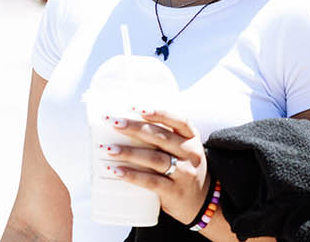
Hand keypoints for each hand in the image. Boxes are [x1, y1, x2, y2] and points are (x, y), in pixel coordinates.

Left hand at [105, 107, 210, 222]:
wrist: (201, 202)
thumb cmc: (183, 169)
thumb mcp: (183, 150)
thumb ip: (163, 138)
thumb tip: (126, 124)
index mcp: (192, 139)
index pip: (179, 121)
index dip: (159, 113)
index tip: (137, 108)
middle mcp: (190, 153)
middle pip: (161, 137)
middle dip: (134, 128)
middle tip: (113, 123)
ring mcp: (184, 173)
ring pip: (154, 158)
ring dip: (129, 152)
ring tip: (109, 149)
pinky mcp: (174, 191)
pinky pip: (151, 181)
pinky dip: (132, 175)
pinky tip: (117, 171)